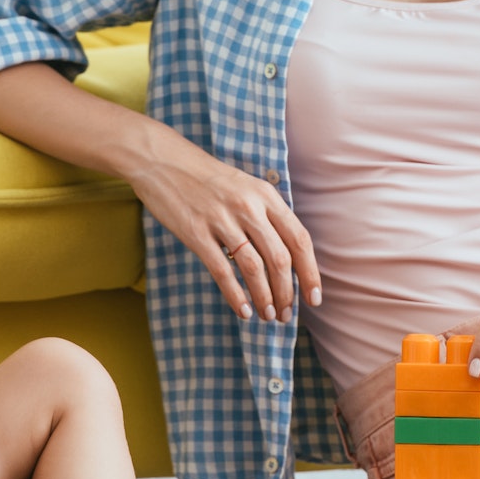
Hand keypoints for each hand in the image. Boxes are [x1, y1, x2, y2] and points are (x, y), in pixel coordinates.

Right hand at [124, 126, 321, 324]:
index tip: (315, 298)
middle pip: (280, 258)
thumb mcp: (246, 188)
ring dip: (265, 298)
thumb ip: (267, 216)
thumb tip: (287, 259)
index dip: (310, 272)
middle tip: (287, 315)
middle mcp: (249, 207)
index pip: (299, 239)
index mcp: (266, 195)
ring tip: (268, 317)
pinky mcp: (196, 233)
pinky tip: (243, 311)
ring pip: (254, 268)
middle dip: (287, 293)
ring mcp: (222, 220)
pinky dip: (235, 295)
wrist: (164, 161)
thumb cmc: (208, 179)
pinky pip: (222, 270)